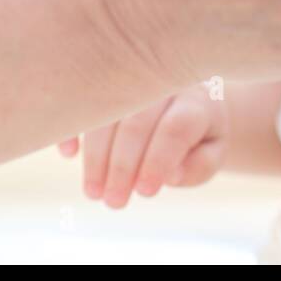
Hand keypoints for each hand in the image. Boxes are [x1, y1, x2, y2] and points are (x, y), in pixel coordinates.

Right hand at [58, 84, 225, 207]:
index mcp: (198, 100)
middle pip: (137, 121)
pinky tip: (68, 155)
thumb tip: (170, 175)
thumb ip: (198, 166)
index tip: (144, 192)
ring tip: (93, 193)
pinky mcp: (108, 82)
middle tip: (113, 202)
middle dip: (121, 166)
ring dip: (95, 156)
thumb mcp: (212, 153)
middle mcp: (165, 82)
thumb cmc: (200, 134)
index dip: (158, 161)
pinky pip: (85, 98)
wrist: (191, 99)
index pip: (176, 128)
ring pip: (108, 112)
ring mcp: (135, 78)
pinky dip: (73, 126)